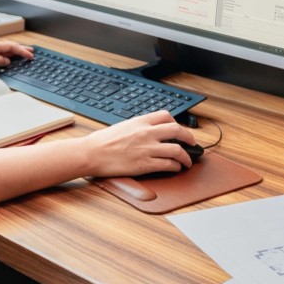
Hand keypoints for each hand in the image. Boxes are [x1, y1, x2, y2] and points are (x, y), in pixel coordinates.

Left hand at [0, 40, 33, 76]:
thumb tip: (7, 59)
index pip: (11, 46)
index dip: (22, 50)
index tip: (31, 54)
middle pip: (9, 47)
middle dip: (21, 49)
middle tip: (31, 52)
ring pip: (4, 51)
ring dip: (15, 52)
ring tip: (23, 54)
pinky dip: (7, 57)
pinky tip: (8, 59)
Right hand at [81, 110, 197, 176]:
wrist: (91, 153)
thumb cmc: (101, 141)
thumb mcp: (122, 126)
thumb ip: (137, 127)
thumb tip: (147, 131)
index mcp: (140, 121)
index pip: (166, 116)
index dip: (176, 122)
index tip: (179, 129)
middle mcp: (146, 133)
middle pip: (178, 130)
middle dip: (189, 137)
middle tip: (192, 143)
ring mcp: (147, 148)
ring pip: (177, 149)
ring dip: (186, 157)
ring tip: (188, 161)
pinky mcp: (145, 164)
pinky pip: (168, 164)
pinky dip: (176, 166)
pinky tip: (175, 168)